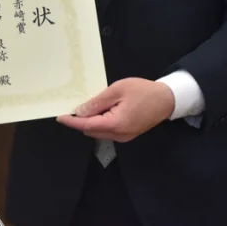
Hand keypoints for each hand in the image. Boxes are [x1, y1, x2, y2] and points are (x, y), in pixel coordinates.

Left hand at [56, 78, 173, 141]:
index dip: (72, 122)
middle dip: (80, 121)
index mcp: (116, 124)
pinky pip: (108, 131)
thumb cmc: (142, 91)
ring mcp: (124, 137)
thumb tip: (80, 112)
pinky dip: (100, 123)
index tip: (59, 117)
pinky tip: (99, 110)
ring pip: (99, 132)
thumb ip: (97, 102)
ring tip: (86, 106)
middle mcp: (119, 135)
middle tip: (72, 106)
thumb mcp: (117, 90)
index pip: (87, 126)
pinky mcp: (128, 134)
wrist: (167, 99)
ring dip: (90, 122)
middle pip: (91, 131)